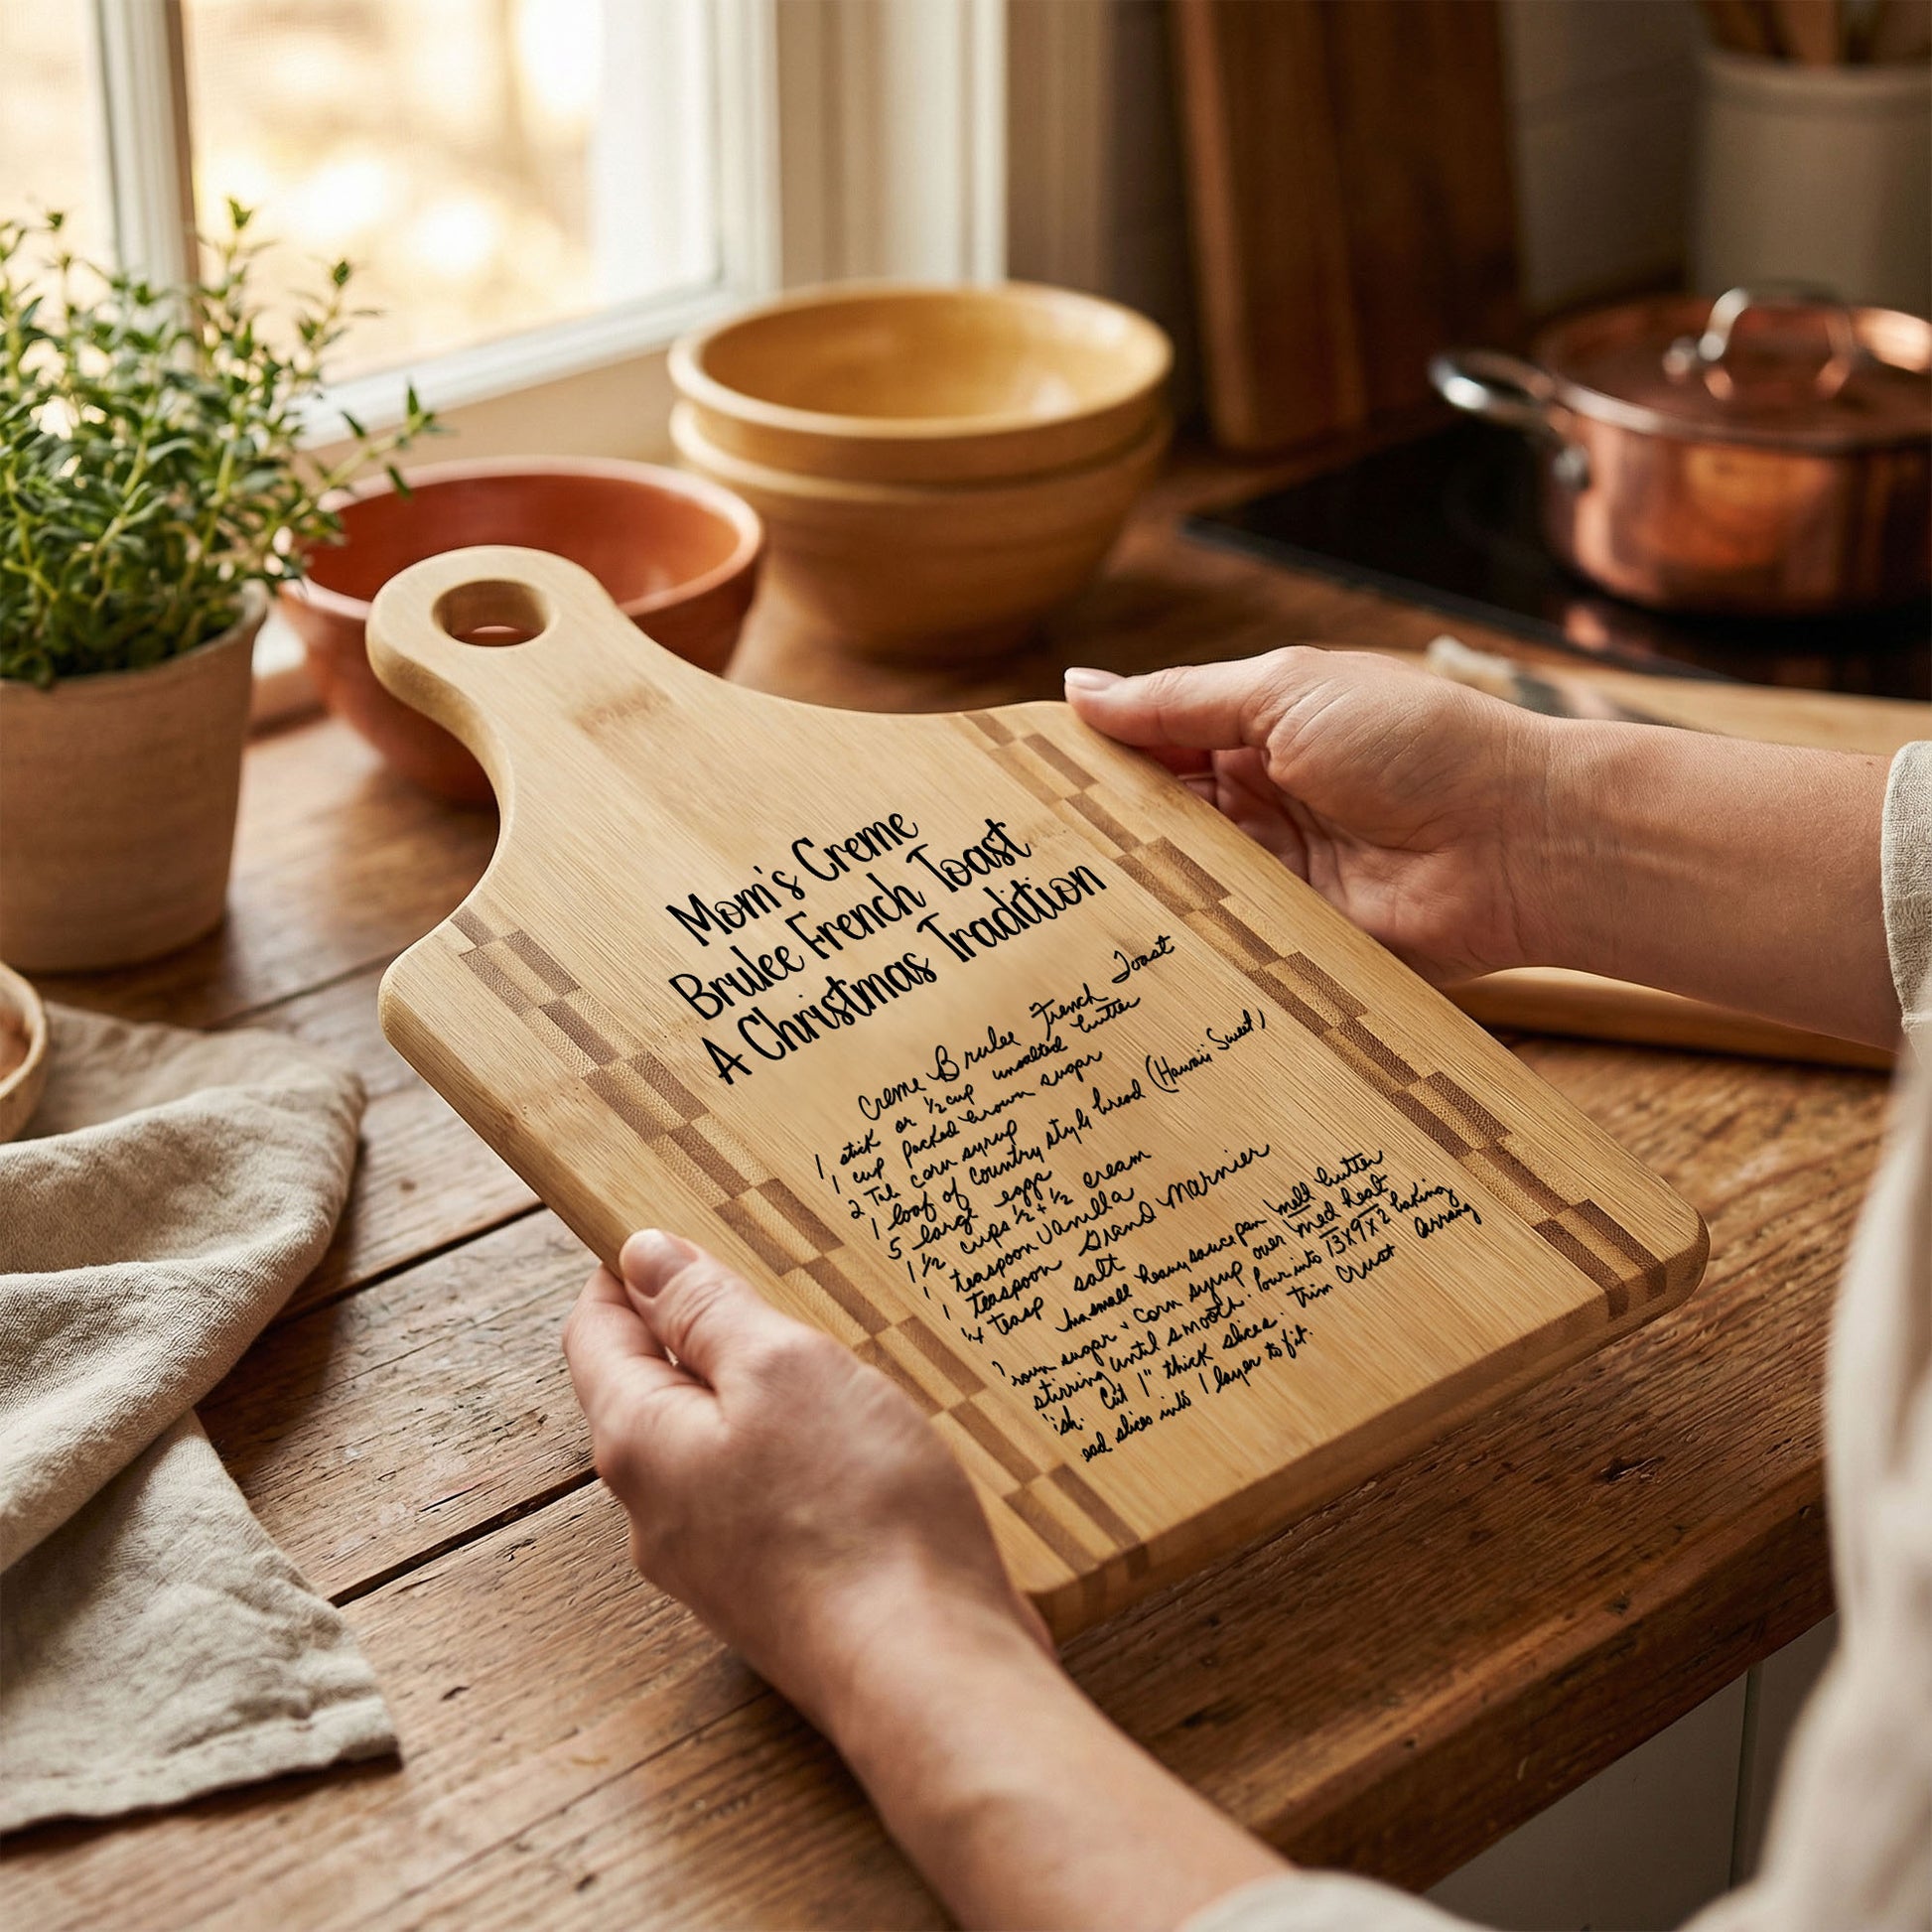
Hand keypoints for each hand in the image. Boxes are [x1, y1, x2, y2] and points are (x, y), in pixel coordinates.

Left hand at [562, 1231, 1050, 1734]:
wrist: (928, 1670)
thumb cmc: (854, 1510)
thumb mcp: (783, 1369)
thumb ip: (708, 1311)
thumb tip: (642, 1256)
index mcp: (640, 1444)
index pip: (596, 1335)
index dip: (625, 1273)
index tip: (669, 1223)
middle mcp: (659, 1513)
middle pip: (655, 1391)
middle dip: (699, 1328)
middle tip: (764, 1269)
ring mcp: (717, 1564)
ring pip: (717, 1447)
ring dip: (758, 1392)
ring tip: (828, 1345)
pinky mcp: (779, 1596)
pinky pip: (768, 1497)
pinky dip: (798, 1450)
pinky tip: (860, 1436)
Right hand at [1064, 649, 1554, 982]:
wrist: (1518, 842)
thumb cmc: (1418, 743)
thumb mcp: (1287, 692)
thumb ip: (1179, 700)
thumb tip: (1078, 688)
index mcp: (1259, 728)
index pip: (1152, 739)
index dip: (1091, 754)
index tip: (1017, 774)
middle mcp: (1261, 800)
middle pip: (1155, 814)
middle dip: (1095, 825)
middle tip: (1013, 845)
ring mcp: (1276, 871)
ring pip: (1178, 878)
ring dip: (1130, 880)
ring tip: (1046, 891)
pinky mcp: (1292, 936)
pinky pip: (1220, 935)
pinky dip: (1178, 933)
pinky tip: (1118, 937)